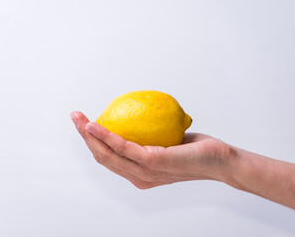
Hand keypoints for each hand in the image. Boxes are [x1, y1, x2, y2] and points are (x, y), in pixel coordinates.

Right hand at [70, 111, 236, 188]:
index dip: (92, 143)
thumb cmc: (195, 151)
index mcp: (140, 174)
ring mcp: (145, 172)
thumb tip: (139, 117)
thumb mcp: (168, 142)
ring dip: (89, 135)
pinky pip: (124, 147)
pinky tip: (96, 124)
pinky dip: (106, 135)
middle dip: (84, 137)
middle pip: (103, 158)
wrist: (220, 161)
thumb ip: (151, 138)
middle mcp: (139, 177)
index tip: (84, 124)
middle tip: (74, 117)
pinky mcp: (153, 163)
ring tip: (78, 119)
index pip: (109, 160)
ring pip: (108, 154)